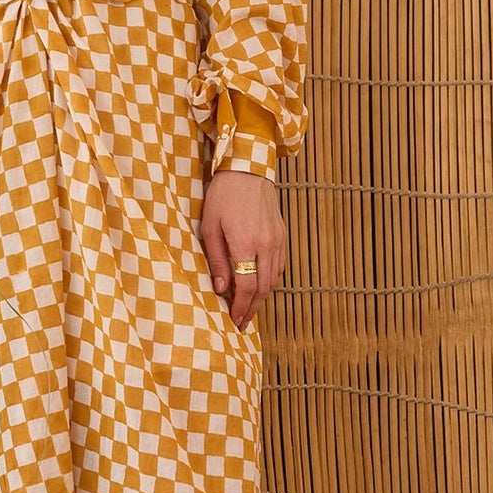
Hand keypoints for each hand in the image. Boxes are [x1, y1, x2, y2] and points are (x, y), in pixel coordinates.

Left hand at [200, 170, 286, 328]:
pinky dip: (270, 280)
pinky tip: (261, 287)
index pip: (246, 286)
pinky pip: (279, 265)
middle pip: (263, 287)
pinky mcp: (282, 234)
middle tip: (242, 323)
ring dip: (262, 297)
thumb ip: (217, 259)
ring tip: (250, 309)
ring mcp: (277, 240)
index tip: (234, 320)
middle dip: (252, 308)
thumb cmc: (223, 195)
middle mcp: (266, 245)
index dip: (241, 306)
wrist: (247, 169)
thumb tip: (221, 288)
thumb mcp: (210, 226)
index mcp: (246, 243)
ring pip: (274, 279)